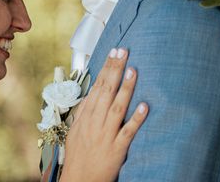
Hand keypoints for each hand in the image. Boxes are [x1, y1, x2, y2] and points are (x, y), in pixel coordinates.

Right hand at [60, 48, 147, 181]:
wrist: (80, 180)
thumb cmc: (78, 156)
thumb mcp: (75, 130)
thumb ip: (84, 112)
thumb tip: (91, 94)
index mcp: (85, 116)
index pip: (97, 86)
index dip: (105, 68)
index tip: (112, 52)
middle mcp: (95, 122)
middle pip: (106, 91)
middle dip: (115, 69)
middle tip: (123, 51)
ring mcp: (106, 134)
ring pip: (117, 107)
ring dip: (125, 88)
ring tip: (133, 70)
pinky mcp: (117, 148)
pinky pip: (127, 131)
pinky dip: (136, 119)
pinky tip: (144, 107)